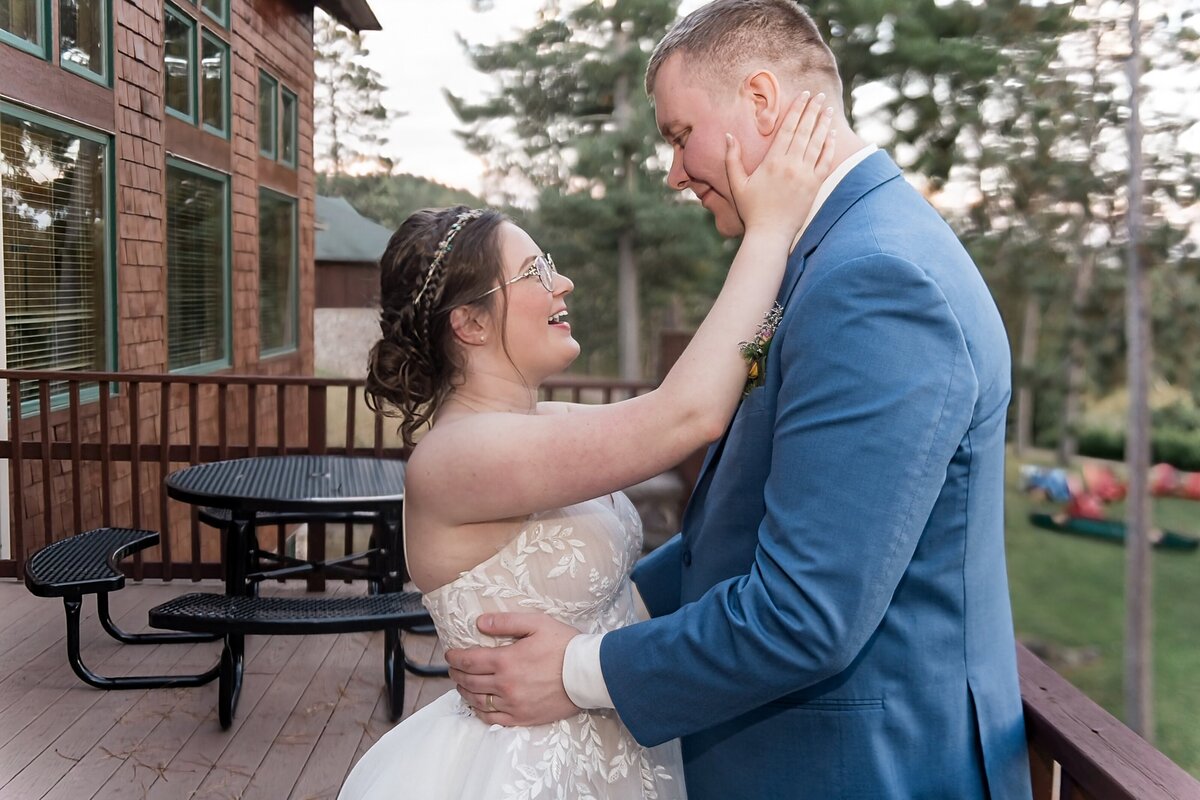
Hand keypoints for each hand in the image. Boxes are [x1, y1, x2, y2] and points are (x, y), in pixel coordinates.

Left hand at [443, 612, 580, 726]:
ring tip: (462, 684)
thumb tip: (479, 622)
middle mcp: (505, 685)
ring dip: (464, 691)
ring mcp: (513, 704)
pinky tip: (477, 704)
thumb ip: (506, 622)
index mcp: (506, 660)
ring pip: (477, 700)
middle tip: (453, 668)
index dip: (455, 657)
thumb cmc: (564, 645)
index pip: (469, 660)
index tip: (450, 654)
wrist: (587, 674)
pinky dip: (479, 711)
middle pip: (469, 681)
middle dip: (456, 673)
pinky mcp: (522, 717)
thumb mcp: (537, 623)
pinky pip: (492, 718)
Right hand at [726, 91, 835, 239]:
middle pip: (804, 131)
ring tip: (827, 109)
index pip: (788, 128)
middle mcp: (791, 165)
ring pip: (817, 143)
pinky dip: (830, 146)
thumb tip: (728, 135)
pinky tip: (833, 134)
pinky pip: (825, 161)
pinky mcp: (815, 186)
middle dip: (812, 110)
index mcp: (772, 161)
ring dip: (823, 124)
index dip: (797, 110)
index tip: (803, 95)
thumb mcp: (737, 183)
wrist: (770, 233)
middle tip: (819, 95)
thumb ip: (732, 158)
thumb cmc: (752, 210)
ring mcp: (805, 175)